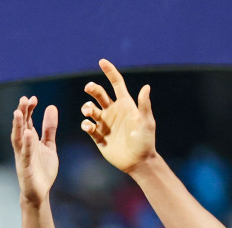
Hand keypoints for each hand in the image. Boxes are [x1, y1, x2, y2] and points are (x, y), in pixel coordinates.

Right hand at [12, 95, 58, 205]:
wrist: (40, 193)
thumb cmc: (42, 170)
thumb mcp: (49, 145)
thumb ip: (49, 128)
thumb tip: (51, 106)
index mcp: (29, 141)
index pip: (27, 121)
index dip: (29, 109)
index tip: (33, 98)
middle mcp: (23, 147)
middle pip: (20, 127)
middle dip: (21, 113)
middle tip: (24, 99)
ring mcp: (23, 157)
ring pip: (18, 138)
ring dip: (18, 126)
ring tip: (18, 112)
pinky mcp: (25, 168)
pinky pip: (25, 154)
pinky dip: (27, 144)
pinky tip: (29, 133)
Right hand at [80, 59, 155, 174]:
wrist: (138, 161)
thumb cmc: (145, 141)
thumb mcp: (146, 122)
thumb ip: (144, 105)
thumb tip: (146, 87)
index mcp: (125, 104)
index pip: (116, 84)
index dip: (109, 72)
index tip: (101, 61)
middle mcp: (113, 111)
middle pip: (99, 94)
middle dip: (92, 89)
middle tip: (89, 88)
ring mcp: (105, 123)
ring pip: (90, 110)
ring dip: (87, 107)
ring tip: (89, 112)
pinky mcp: (98, 136)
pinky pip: (88, 126)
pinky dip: (86, 124)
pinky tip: (89, 127)